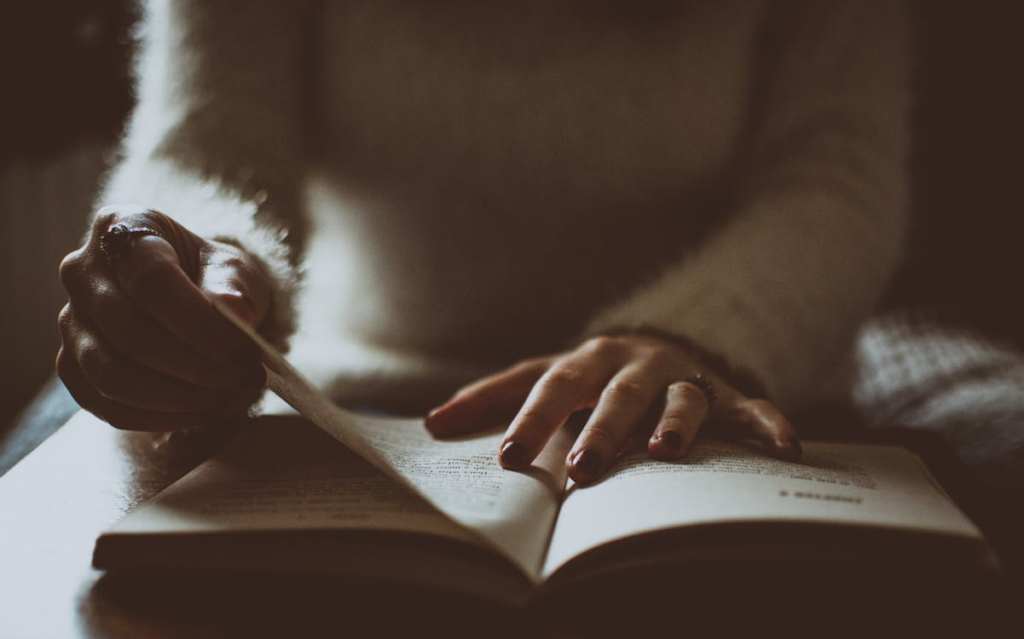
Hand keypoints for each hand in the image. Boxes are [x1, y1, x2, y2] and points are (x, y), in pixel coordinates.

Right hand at [56, 206, 269, 430]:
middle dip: (197, 367)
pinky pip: (108, 406)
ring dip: (179, 398)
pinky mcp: (72, 366)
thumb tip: (234, 310)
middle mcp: (82, 270)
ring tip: (228, 396)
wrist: (192, 296)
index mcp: (124, 227)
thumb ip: (234, 286)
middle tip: (246, 379)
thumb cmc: (212, 277)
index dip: (201, 324)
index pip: (152, 280)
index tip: (246, 353)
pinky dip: (159, 417)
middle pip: (131, 332)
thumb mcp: (235, 270)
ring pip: (113, 375)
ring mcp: (71, 321)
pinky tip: (200, 410)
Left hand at [425, 333, 800, 484]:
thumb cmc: (592, 374)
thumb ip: (494, 398)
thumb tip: (429, 424)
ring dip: (676, 422)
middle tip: (582, 472)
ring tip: (667, 451)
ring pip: (682, 396)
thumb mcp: (545, 377)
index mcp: (587, 360)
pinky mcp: (726, 393)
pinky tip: (785, 449)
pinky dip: (769, 424)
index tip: (508, 458)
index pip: (554, 385)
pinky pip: (752, 407)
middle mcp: (635, 364)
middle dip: (601, 431)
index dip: (531, 419)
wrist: (663, 343)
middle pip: (617, 395)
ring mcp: (684, 375)